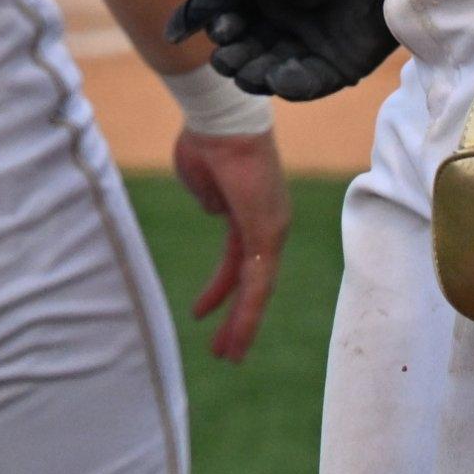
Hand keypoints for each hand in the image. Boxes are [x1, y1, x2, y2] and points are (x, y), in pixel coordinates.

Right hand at [171, 0, 400, 100]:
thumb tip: (173, 33)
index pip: (227, 29)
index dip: (221, 33)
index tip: (225, 26)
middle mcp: (281, 27)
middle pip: (242, 58)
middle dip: (232, 60)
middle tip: (234, 52)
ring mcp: (309, 48)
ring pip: (268, 78)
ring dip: (255, 76)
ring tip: (256, 65)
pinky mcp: (338, 68)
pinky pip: (306, 87)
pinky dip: (289, 86)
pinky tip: (282, 75)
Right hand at [171, 127, 290, 363]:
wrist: (219, 118)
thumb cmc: (207, 140)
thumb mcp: (201, 181)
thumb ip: (209, 200)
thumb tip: (216, 210)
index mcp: (252, 211)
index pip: (239, 262)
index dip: (221, 290)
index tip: (202, 314)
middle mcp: (269, 223)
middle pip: (252, 281)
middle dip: (236, 317)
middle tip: (224, 350)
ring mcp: (272, 229)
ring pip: (258, 289)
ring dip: (241, 325)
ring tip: (227, 356)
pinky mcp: (268, 232)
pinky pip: (257, 282)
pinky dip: (246, 313)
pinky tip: (234, 337)